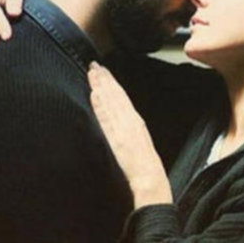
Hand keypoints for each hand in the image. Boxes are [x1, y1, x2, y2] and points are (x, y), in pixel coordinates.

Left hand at [88, 62, 172, 207]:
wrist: (150, 178)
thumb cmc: (147, 167)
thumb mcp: (141, 144)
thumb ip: (131, 133)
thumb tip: (124, 126)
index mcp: (136, 122)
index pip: (122, 98)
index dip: (112, 84)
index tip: (104, 72)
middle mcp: (130, 121)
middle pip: (116, 96)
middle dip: (105, 79)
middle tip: (94, 65)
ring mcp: (123, 128)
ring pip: (110, 102)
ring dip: (101, 86)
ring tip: (92, 73)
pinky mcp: (116, 137)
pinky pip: (106, 117)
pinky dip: (100, 104)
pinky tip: (94, 94)